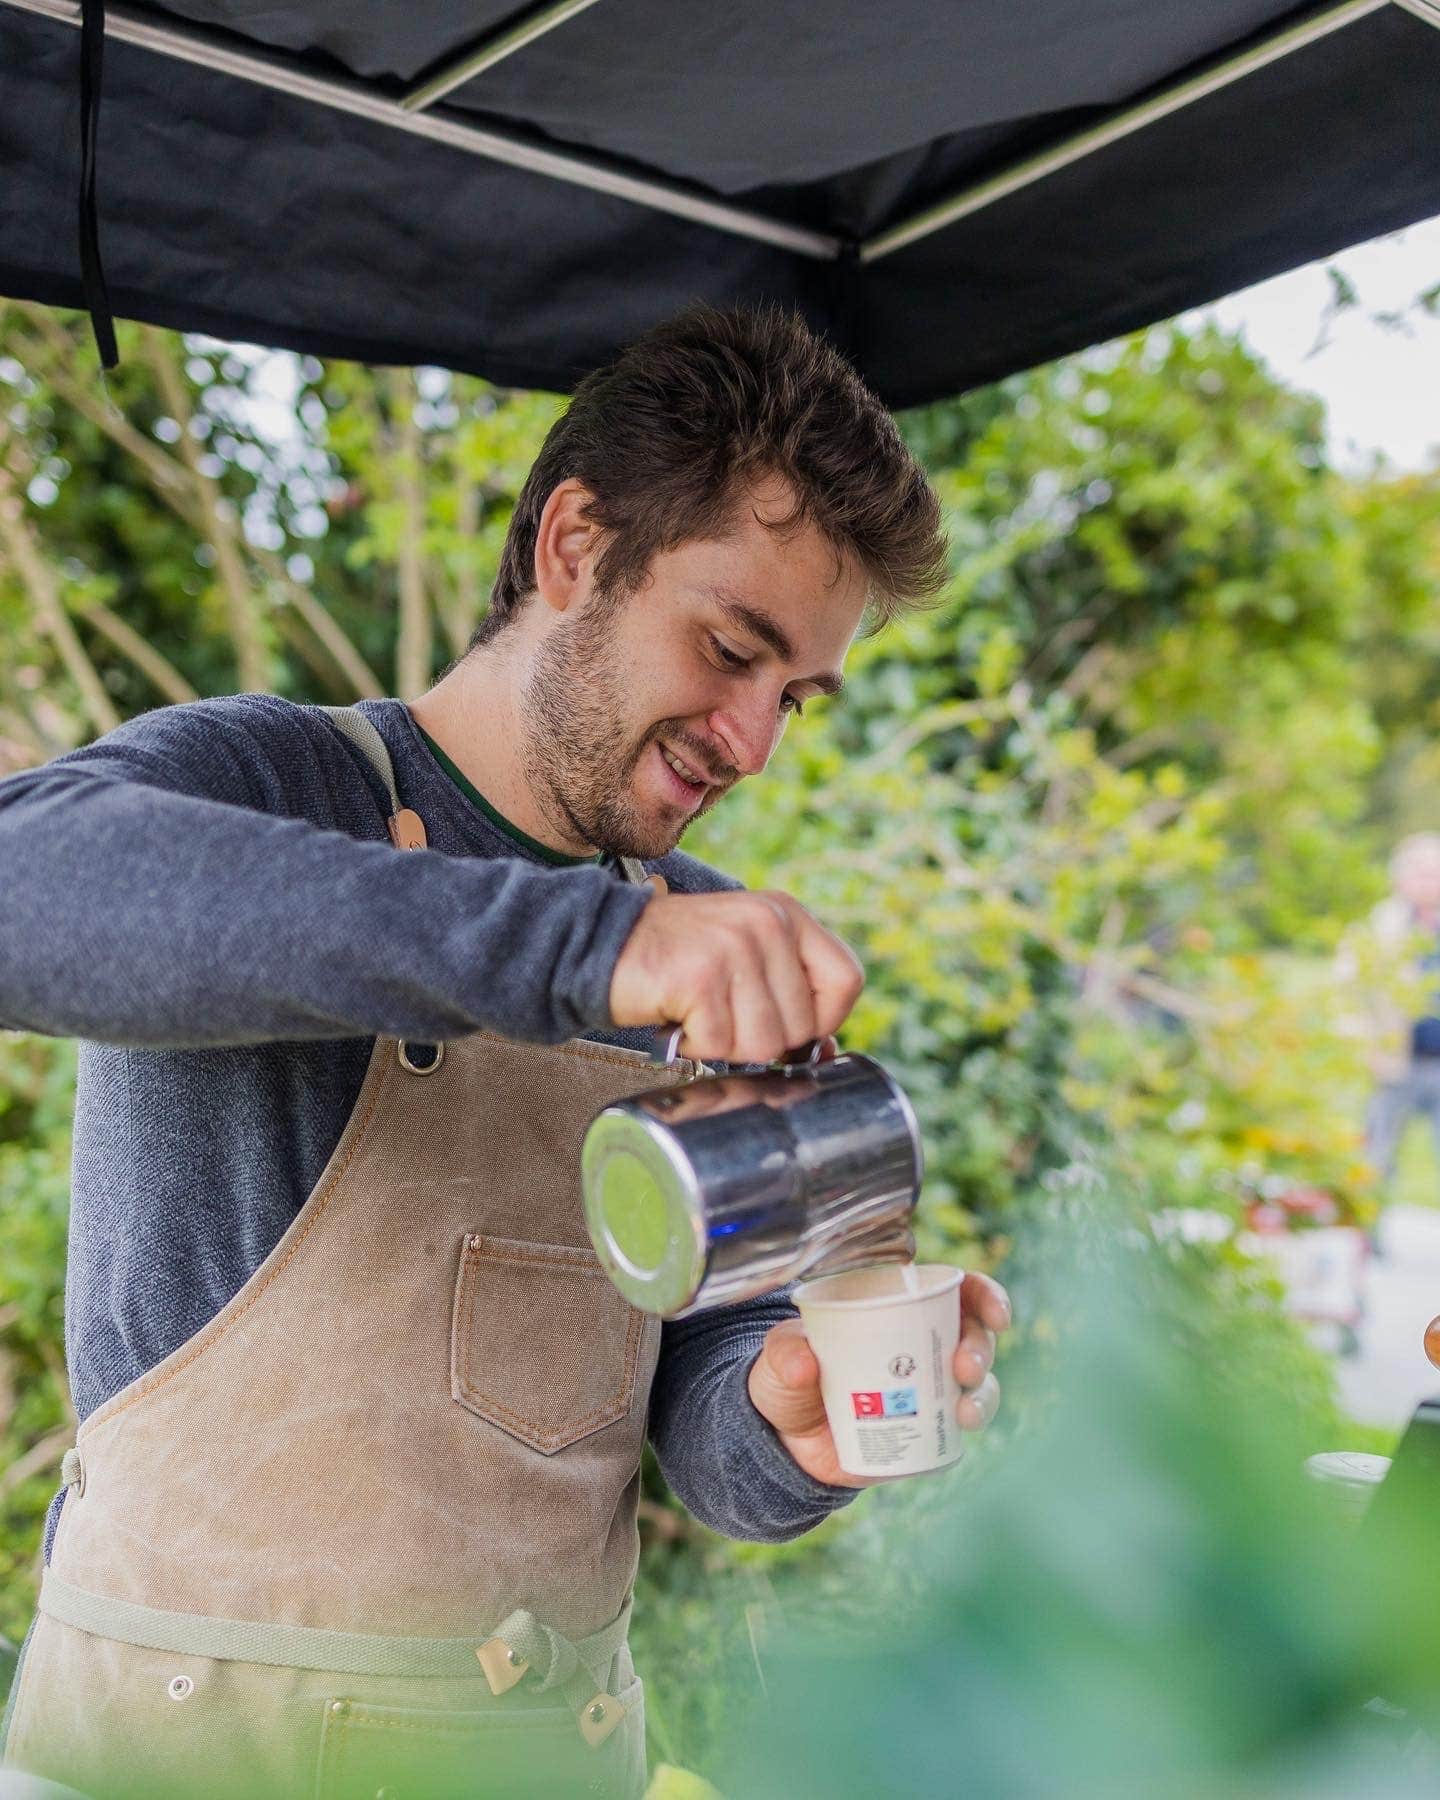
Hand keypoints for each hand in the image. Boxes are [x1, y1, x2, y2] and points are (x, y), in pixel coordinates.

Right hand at [608, 889, 863, 1064]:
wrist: (598, 944)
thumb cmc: (676, 964)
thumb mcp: (745, 959)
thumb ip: (788, 995)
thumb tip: (824, 1053)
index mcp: (786, 914)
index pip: (847, 981)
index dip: (823, 1020)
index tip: (783, 1025)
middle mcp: (766, 922)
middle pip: (803, 1026)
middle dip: (761, 1040)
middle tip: (721, 1015)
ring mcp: (734, 946)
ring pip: (764, 1043)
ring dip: (725, 1044)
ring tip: (698, 1014)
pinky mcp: (701, 975)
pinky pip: (720, 1045)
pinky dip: (694, 1044)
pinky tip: (678, 1017)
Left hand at [746, 1271, 1011, 1488]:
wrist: (785, 1444)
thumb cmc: (786, 1382)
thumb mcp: (776, 1359)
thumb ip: (783, 1352)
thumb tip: (802, 1361)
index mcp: (893, 1309)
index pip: (951, 1291)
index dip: (984, 1295)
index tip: (994, 1312)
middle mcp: (921, 1343)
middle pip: (973, 1334)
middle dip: (981, 1346)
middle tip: (965, 1366)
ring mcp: (928, 1386)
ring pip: (977, 1380)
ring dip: (982, 1390)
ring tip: (964, 1408)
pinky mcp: (929, 1427)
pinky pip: (963, 1420)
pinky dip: (971, 1419)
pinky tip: (961, 1425)